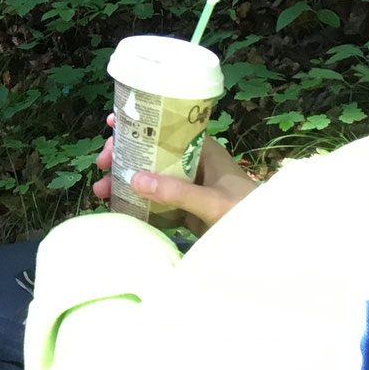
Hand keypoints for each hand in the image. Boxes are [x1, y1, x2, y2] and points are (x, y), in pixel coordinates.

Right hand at [92, 115, 258, 233]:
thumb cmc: (246, 214)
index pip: (166, 129)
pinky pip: (156, 201)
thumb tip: (133, 179)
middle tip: (100, 164)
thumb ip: (175, 191)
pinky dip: (136, 202)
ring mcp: (189, 187)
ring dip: (124, 181)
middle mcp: (193, 164)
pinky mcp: (186, 209)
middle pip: (151, 152)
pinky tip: (116, 206)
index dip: (138, 126)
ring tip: (100, 192)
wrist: (268, 243)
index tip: (112, 126)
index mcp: (203, 150)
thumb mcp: (211, 202)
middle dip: (124, 156)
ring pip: (150, 177)